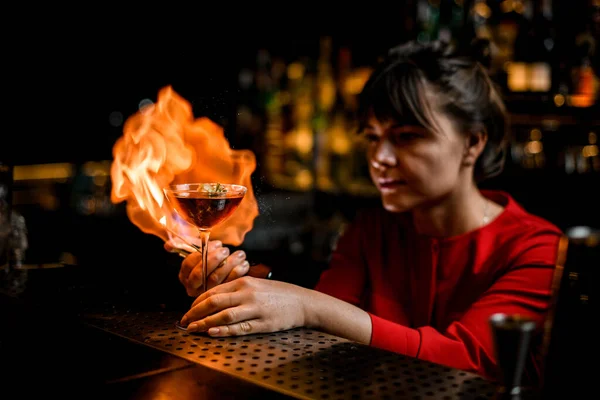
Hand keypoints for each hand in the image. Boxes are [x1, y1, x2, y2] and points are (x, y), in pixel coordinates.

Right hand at [164, 239, 249, 296]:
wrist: (231, 270)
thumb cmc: (212, 258)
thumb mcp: (199, 251)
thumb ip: (184, 245)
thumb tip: (168, 245)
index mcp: (185, 275)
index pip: (189, 264)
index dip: (202, 253)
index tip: (216, 244)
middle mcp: (194, 287)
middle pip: (202, 273)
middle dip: (214, 259)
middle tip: (225, 250)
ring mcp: (208, 292)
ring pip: (216, 278)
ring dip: (229, 263)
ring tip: (239, 254)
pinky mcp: (223, 295)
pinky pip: (230, 283)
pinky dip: (238, 271)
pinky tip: (243, 263)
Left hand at [179, 276, 308, 336]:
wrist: (303, 301)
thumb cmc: (278, 294)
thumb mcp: (256, 285)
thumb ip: (236, 291)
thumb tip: (213, 299)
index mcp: (244, 281)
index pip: (213, 291)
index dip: (197, 302)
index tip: (188, 310)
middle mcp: (247, 293)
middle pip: (214, 302)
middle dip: (195, 312)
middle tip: (184, 321)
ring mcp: (255, 308)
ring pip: (224, 315)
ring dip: (205, 322)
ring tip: (192, 329)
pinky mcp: (263, 323)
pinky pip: (240, 327)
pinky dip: (224, 330)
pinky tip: (212, 332)